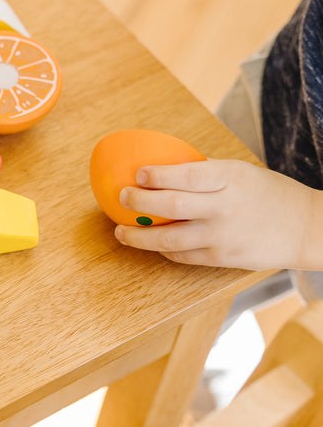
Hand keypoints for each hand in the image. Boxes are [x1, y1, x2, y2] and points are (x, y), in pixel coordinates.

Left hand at [115, 159, 322, 269]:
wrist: (307, 228)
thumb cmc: (268, 193)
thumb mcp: (239, 171)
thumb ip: (204, 171)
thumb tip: (162, 167)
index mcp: (229, 178)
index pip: (186, 174)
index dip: (158, 175)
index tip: (137, 174)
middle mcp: (224, 207)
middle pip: (172, 205)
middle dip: (140, 202)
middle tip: (122, 197)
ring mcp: (222, 236)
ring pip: (169, 238)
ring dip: (139, 236)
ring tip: (121, 231)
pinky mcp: (222, 259)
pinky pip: (182, 256)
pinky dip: (162, 250)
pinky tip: (150, 243)